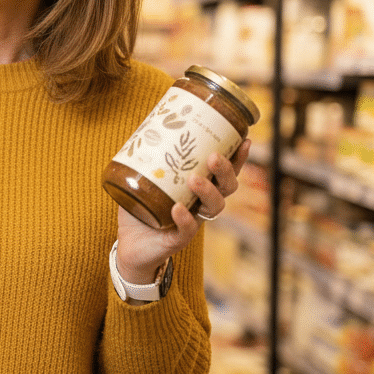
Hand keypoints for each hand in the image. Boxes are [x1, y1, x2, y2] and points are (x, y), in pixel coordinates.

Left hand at [115, 140, 250, 283]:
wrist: (130, 245)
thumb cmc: (140, 209)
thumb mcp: (142, 181)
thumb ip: (145, 159)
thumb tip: (143, 128)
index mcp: (199, 188)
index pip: (224, 172)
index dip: (237, 158)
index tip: (244, 139)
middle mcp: (202, 204)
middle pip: (227, 187)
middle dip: (225, 171)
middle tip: (213, 157)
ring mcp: (194, 222)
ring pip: (214, 207)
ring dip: (207, 191)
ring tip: (194, 179)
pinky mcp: (180, 239)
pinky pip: (188, 229)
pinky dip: (185, 218)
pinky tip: (177, 208)